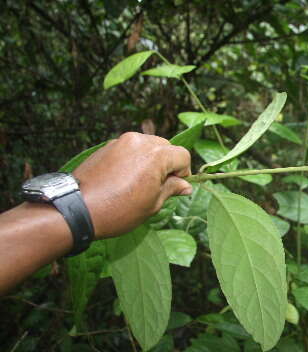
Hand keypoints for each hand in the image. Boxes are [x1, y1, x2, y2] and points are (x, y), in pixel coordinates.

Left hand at [73, 132, 191, 238]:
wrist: (76, 209)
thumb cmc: (118, 210)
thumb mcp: (152, 204)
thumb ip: (172, 189)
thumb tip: (186, 186)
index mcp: (156, 155)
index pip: (182, 156)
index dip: (184, 172)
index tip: (176, 187)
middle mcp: (140, 141)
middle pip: (166, 147)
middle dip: (167, 164)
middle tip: (159, 186)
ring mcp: (122, 141)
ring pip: (148, 146)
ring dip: (151, 160)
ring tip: (140, 182)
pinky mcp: (107, 146)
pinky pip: (130, 148)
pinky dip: (134, 159)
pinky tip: (125, 178)